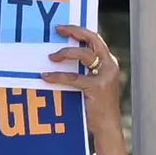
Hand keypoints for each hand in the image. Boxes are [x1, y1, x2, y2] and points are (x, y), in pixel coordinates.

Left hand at [46, 25, 126, 154]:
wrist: (107, 126)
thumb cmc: (97, 105)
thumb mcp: (93, 83)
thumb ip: (84, 70)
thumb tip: (61, 57)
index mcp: (109, 63)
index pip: (96, 39)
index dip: (79, 31)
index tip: (63, 28)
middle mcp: (109, 66)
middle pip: (93, 40)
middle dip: (74, 32)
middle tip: (58, 30)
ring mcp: (104, 76)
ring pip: (83, 55)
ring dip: (65, 53)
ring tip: (51, 58)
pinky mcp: (96, 88)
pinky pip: (73, 77)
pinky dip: (58, 76)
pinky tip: (46, 76)